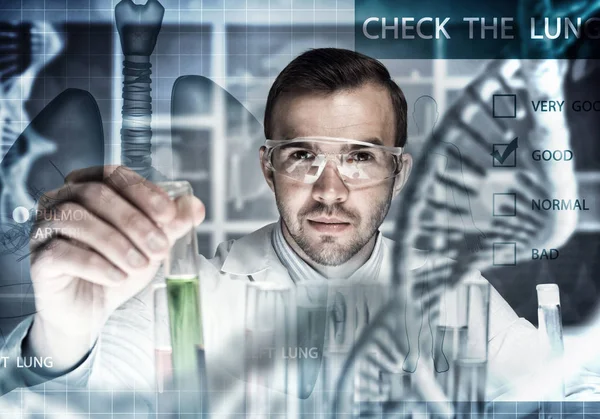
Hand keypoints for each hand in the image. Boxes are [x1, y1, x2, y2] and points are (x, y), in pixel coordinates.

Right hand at [24, 165, 204, 373]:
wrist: (91, 310)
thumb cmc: (118, 267)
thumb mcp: (150, 244)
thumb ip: (171, 224)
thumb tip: (195, 206)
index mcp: (88, 187)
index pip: (114, 174)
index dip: (143, 191)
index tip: (169, 215)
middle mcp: (60, 200)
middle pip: (96, 194)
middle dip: (135, 221)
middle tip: (161, 248)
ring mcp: (44, 228)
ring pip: (78, 219)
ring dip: (116, 243)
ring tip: (141, 266)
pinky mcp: (38, 258)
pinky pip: (63, 253)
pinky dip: (96, 265)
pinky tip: (117, 278)